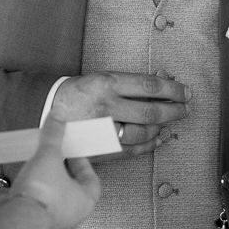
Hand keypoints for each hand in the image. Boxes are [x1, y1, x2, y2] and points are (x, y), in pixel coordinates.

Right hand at [9, 110, 100, 228]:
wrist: (17, 220)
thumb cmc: (43, 194)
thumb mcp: (49, 155)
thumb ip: (54, 135)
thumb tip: (58, 115)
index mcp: (86, 202)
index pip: (91, 179)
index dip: (81, 162)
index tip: (71, 150)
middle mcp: (72, 217)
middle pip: (71, 189)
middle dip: (61, 172)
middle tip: (53, 157)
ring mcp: (52, 225)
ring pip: (53, 201)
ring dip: (45, 185)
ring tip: (35, 168)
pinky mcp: (32, 226)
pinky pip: (36, 208)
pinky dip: (30, 197)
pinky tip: (21, 185)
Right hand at [48, 72, 190, 155]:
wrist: (43, 112)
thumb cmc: (74, 92)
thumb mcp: (99, 77)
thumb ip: (128, 82)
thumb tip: (161, 80)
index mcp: (106, 84)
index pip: (149, 86)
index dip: (173, 89)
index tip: (185, 91)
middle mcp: (106, 107)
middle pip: (151, 111)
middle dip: (174, 110)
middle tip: (186, 108)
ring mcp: (103, 131)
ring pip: (144, 132)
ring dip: (162, 127)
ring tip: (170, 122)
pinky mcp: (100, 149)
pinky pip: (132, 150)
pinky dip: (149, 145)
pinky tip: (159, 139)